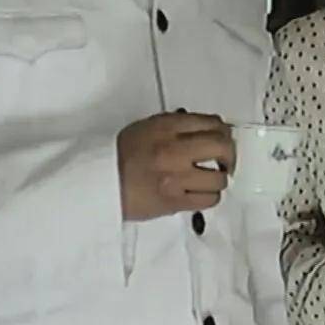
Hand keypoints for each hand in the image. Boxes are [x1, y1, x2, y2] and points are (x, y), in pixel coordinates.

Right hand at [117, 111, 233, 220]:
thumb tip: (211, 130)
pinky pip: (208, 200)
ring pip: (219, 178)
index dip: (224, 132)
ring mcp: (174, 177)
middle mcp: (173, 150)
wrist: (95, 181)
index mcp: (166, 127)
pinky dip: (209, 196)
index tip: (223, 139)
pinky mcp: (173, 202)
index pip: (212, 123)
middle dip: (229, 154)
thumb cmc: (122, 154)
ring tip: (207, 179)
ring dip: (218, 179)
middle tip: (224, 161)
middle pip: (222, 147)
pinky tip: (200, 193)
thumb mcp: (147, 128)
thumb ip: (178, 126)